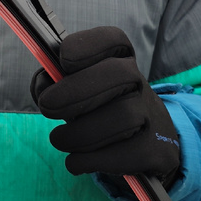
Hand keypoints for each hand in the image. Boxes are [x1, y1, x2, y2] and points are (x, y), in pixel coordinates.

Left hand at [30, 26, 179, 187]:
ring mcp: (153, 116)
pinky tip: (75, 161)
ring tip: (59, 139)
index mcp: (121, 62)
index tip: (63, 59)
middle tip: (47, 106)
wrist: (146, 149)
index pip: (115, 40)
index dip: (88, 45)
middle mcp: (141, 83)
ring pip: (122, 116)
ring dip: (79, 132)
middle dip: (75, 90)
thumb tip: (43, 84)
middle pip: (118, 74)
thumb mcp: (77, 93)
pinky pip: (125, 154)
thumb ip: (54, 84)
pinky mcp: (157, 150)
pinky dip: (90, 159)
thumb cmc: (98, 112)